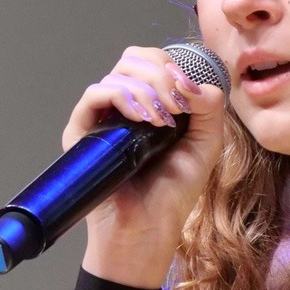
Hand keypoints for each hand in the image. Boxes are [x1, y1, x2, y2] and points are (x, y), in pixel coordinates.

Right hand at [62, 46, 226, 283]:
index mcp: (150, 104)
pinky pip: (94, 94)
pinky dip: (122, 97)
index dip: (172, 67)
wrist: (149, 231)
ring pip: (117, 73)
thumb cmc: (173, 193)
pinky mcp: (81, 133)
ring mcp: (100, 118)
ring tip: (163, 120)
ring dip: (147, 88)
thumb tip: (189, 80)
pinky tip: (143, 119)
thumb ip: (209, 106)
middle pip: (134, 59)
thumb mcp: (206, 145)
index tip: (189, 96)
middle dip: (161, 74)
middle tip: (177, 106)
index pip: (153, 61)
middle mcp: (123, 106)